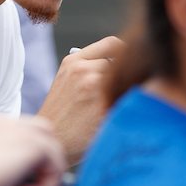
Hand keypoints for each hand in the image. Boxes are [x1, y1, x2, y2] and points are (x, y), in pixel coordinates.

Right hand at [37, 36, 123, 163]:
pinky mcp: (104, 108)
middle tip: (128, 92)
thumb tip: (124, 62)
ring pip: (128, 82)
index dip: (126, 52)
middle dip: (127, 78)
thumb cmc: (64, 115)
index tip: (131, 62)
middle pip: (123, 65)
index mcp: (74, 62)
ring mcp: (94, 88)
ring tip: (120, 107)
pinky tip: (120, 117)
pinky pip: (130, 100)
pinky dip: (130, 107)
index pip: (112, 44)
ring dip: (129, 93)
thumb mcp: (67, 82)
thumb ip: (90, 68)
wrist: (54, 142)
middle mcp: (83, 70)